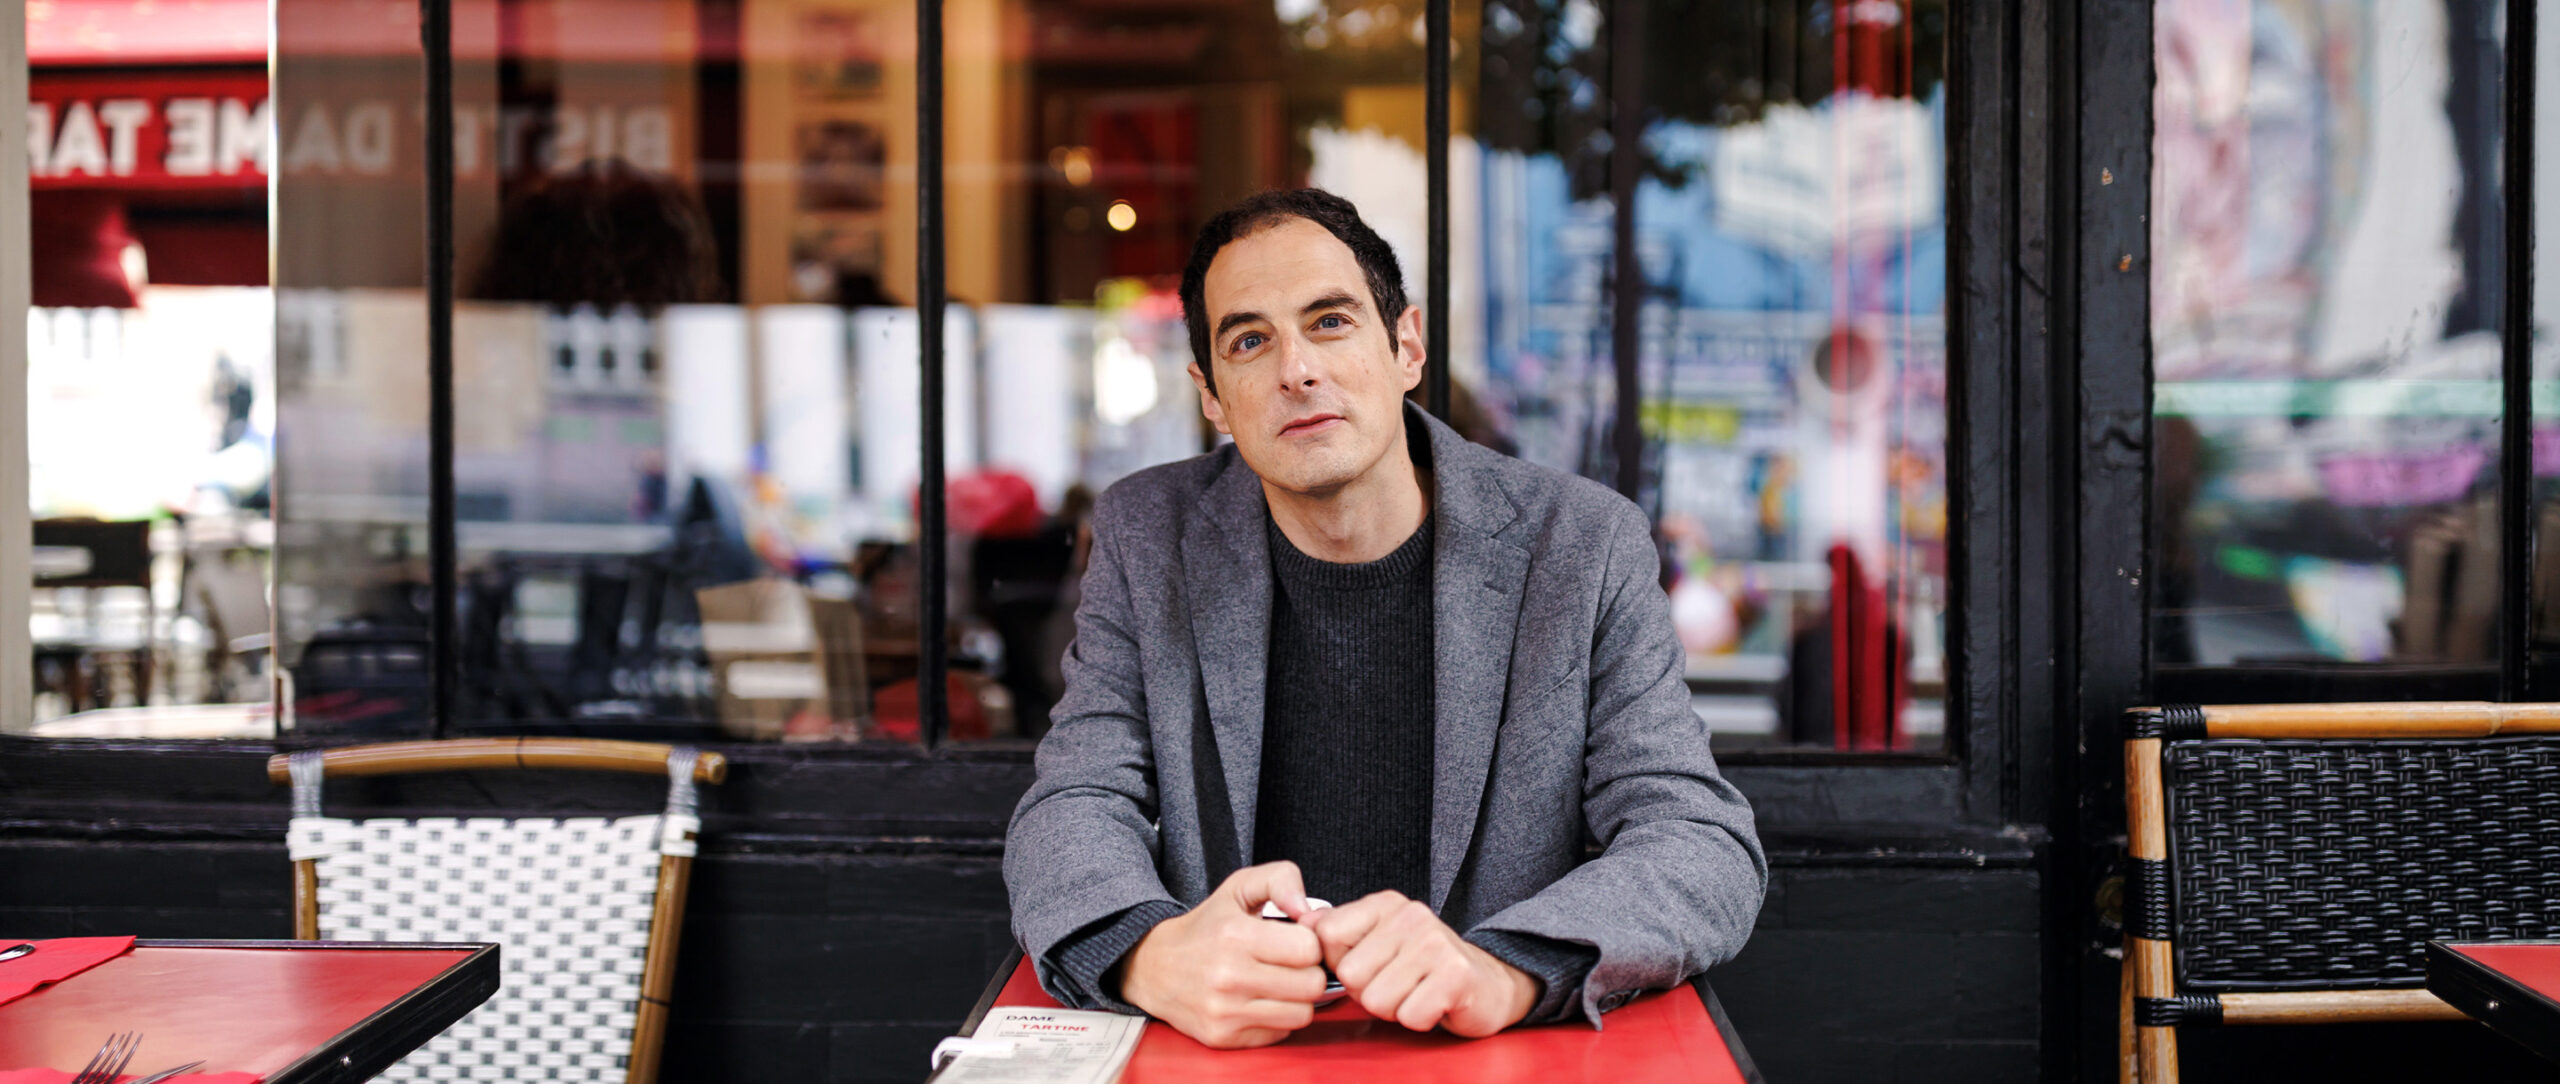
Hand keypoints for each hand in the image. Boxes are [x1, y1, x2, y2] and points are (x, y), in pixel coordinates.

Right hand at [1117, 861, 1327, 1047]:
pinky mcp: (1222, 1037)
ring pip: (1301, 1014)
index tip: (1294, 941)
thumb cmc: (1206, 927)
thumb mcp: (1239, 887)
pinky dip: (1276, 1019)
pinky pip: (1279, 1034)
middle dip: (1308, 972)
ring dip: (1296, 999)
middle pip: (1312, 985)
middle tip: (1290, 965)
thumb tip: (1307, 910)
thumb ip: (1280, 879)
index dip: (1309, 943)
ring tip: (1278, 983)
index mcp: (1236, 935)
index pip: (1309, 949)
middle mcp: (1229, 976)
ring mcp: (1224, 1011)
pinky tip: (1259, 1001)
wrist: (1154, 967)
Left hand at [1303, 891, 1538, 1036]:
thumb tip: (1301, 920)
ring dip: (1394, 1009)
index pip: (1327, 934)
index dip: (1340, 962)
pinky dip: (1418, 1019)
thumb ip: (1339, 930)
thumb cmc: (1424, 967)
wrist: (1487, 983)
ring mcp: (1436, 944)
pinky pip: (1410, 1015)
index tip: (1368, 964)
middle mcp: (1411, 916)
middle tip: (1397, 984)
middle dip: (1368, 992)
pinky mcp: (1456, 975)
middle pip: (1350, 974)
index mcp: (1385, 904)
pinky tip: (1432, 1003)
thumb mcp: (1378, 939)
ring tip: (1414, 992)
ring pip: (1376, 999)